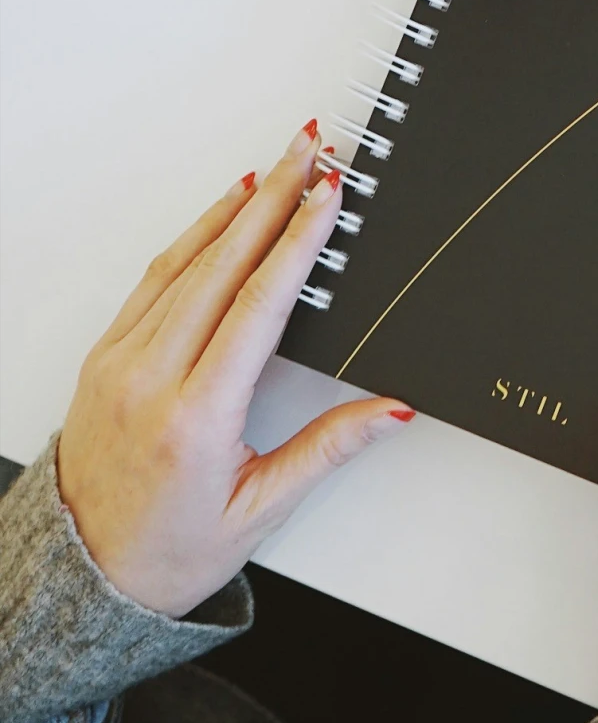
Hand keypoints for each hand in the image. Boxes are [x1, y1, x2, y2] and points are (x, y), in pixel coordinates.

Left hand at [56, 124, 413, 616]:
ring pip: (185, 262)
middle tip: (310, 147)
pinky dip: (193, 237)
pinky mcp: (105, 356)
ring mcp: (121, 361)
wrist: (82, 574)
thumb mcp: (260, 509)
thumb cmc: (167, 549)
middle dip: (275, 197)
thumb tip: (391, 410)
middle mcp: (151, 378)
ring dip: (236, 206)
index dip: (299, 243)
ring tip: (277, 164)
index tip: (328, 196)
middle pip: (224, 265)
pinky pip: (154, 279)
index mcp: (195, 416)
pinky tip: (222, 211)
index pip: (258, 306)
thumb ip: (328, 449)